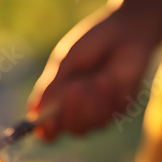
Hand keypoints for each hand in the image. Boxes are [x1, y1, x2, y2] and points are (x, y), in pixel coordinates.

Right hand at [27, 8, 161, 140]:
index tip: (47, 123)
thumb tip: (35, 111)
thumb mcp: (66, 61)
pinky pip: (111, 114)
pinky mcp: (121, 107)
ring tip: (98, 77)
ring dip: (92, 101)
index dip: (46, 131)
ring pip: (91, 124)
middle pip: (70, 129)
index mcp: (58, 99)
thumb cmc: (92, 42)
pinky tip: (110, 77)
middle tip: (74, 88)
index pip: (48, 129)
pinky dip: (108, 95)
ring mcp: (100, 111)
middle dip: (71, 112)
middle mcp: (78, 110)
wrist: (127, 29)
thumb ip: (51, 87)